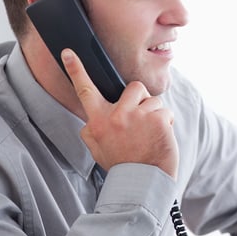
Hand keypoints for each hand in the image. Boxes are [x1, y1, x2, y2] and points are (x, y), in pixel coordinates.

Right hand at [62, 48, 178, 178]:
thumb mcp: (97, 148)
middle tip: (141, 120)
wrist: (143, 183)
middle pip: (133, 88)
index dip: (75, 70)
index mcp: (98, 121)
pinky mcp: (158, 120)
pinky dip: (167, 123)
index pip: (85, 90)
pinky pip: (166, 112)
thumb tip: (92, 118)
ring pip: (152, 100)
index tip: (69, 52)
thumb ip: (93, 129)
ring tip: (150, 134)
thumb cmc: (121, 165)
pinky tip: (161, 138)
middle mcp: (116, 116)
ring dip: (155, 114)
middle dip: (140, 99)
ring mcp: (139, 116)